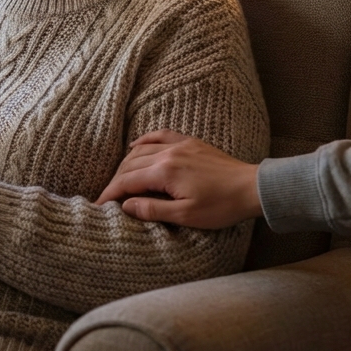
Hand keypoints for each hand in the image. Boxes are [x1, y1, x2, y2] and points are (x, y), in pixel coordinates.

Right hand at [94, 129, 262, 229]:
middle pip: (129, 165)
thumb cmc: (222, 205)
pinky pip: (160, 136)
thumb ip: (153, 209)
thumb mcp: (186, 215)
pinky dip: (144, 140)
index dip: (110, 193)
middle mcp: (167, 154)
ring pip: (141, 151)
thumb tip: (125, 206)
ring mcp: (179, 145)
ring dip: (126, 165)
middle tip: (108, 196)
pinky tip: (135, 146)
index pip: (126, 182)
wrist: (252, 188)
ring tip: (120, 179)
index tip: (99, 205)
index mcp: (164, 172)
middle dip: (115, 181)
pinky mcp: (190, 143)